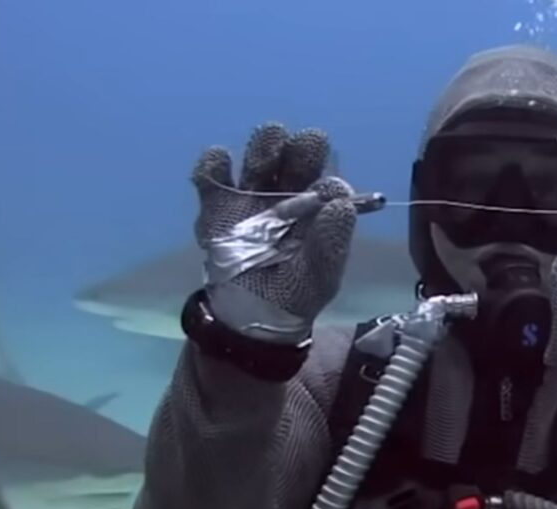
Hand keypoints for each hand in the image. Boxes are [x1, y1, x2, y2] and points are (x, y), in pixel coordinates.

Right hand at [192, 122, 357, 343]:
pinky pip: (214, 170)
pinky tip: (223, 172)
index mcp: (318, 208)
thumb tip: (342, 203)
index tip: (324, 197)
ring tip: (261, 167)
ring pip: (261, 148)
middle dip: (301, 148)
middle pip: (298, 150)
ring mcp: (252, 193)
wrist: (252, 315)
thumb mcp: (319, 275)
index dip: (329, 185)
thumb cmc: (294, 292)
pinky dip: (215, 162)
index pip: (329, 182)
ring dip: (264, 146)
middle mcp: (289, 192)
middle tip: (296, 163)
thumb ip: (331, 241)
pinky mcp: (218, 201)